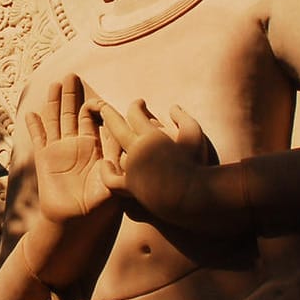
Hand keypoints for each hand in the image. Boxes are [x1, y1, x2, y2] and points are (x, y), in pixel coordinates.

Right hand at [24, 76, 117, 223]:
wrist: (77, 223)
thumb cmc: (102, 206)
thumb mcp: (115, 179)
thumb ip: (117, 158)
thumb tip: (122, 137)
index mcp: (96, 147)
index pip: (94, 119)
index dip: (94, 105)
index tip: (94, 97)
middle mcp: (77, 145)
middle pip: (74, 113)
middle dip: (73, 95)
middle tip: (72, 75)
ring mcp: (60, 151)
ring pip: (56, 120)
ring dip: (54, 103)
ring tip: (54, 85)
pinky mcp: (44, 159)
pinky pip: (39, 138)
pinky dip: (35, 126)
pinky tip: (32, 113)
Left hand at [97, 100, 215, 228]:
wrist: (190, 195)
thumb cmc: (195, 164)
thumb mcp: (194, 135)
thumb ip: (183, 118)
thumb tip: (173, 107)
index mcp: (151, 135)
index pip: (135, 113)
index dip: (135, 105)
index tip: (138, 103)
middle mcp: (137, 149)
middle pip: (116, 126)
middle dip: (109, 114)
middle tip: (104, 108)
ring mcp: (132, 168)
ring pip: (114, 151)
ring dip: (111, 143)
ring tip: (110, 139)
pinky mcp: (131, 187)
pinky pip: (112, 180)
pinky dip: (107, 173)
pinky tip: (106, 166)